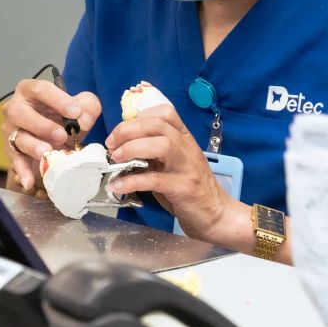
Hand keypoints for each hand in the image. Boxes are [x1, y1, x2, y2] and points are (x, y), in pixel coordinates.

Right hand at [0, 79, 100, 193]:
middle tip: (61, 135)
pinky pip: (15, 161)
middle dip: (41, 124)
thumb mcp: (80, 106)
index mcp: (31, 91)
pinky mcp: (13, 150)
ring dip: (33, 146)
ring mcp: (12, 130)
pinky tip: (29, 182)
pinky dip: (22, 172)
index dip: (57, 99)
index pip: (40, 89)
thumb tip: (83, 119)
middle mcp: (16, 108)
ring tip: (47, 153)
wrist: (57, 134)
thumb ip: (87, 106)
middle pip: (20, 112)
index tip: (75, 112)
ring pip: (17, 137)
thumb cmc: (63, 115)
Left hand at [104, 104, 233, 241]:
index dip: (139, 117)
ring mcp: (187, 167)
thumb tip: (120, 146)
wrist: (216, 213)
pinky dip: (133, 181)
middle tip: (111, 144)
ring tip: (116, 159)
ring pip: (163, 145)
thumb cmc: (189, 187)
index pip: (165, 113)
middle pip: (158, 125)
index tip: (121, 130)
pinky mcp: (183, 188)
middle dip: (129, 130)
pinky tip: (118, 185)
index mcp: (184, 138)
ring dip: (133, 148)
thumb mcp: (172, 162)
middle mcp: (187, 148)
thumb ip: (152, 151)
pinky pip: (155, 180)